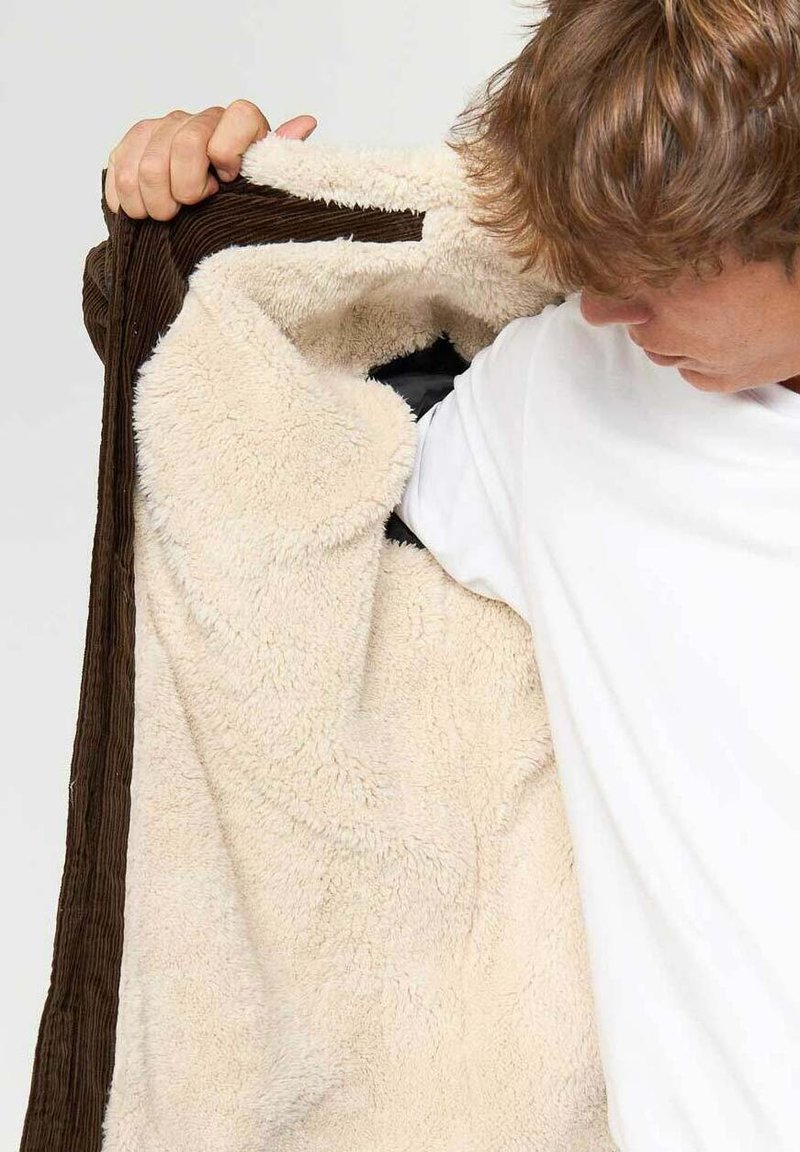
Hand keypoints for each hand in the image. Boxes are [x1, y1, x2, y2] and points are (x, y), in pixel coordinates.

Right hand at [104, 100, 316, 218]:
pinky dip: (126, 198)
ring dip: (154, 201)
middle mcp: (202, 119)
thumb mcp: (267, 188)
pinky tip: (140, 209)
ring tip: (166, 215)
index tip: (226, 183)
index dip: (228, 153)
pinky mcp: (132, 143)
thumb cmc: (242, 202)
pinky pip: (118, 166)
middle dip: (184, 190)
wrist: (204, 216)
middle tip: (188, 209)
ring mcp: (164, 127)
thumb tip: (307, 122)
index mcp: (240, 124)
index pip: (238, 117)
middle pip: (183, 144)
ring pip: (147, 163)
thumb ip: (281, 160)